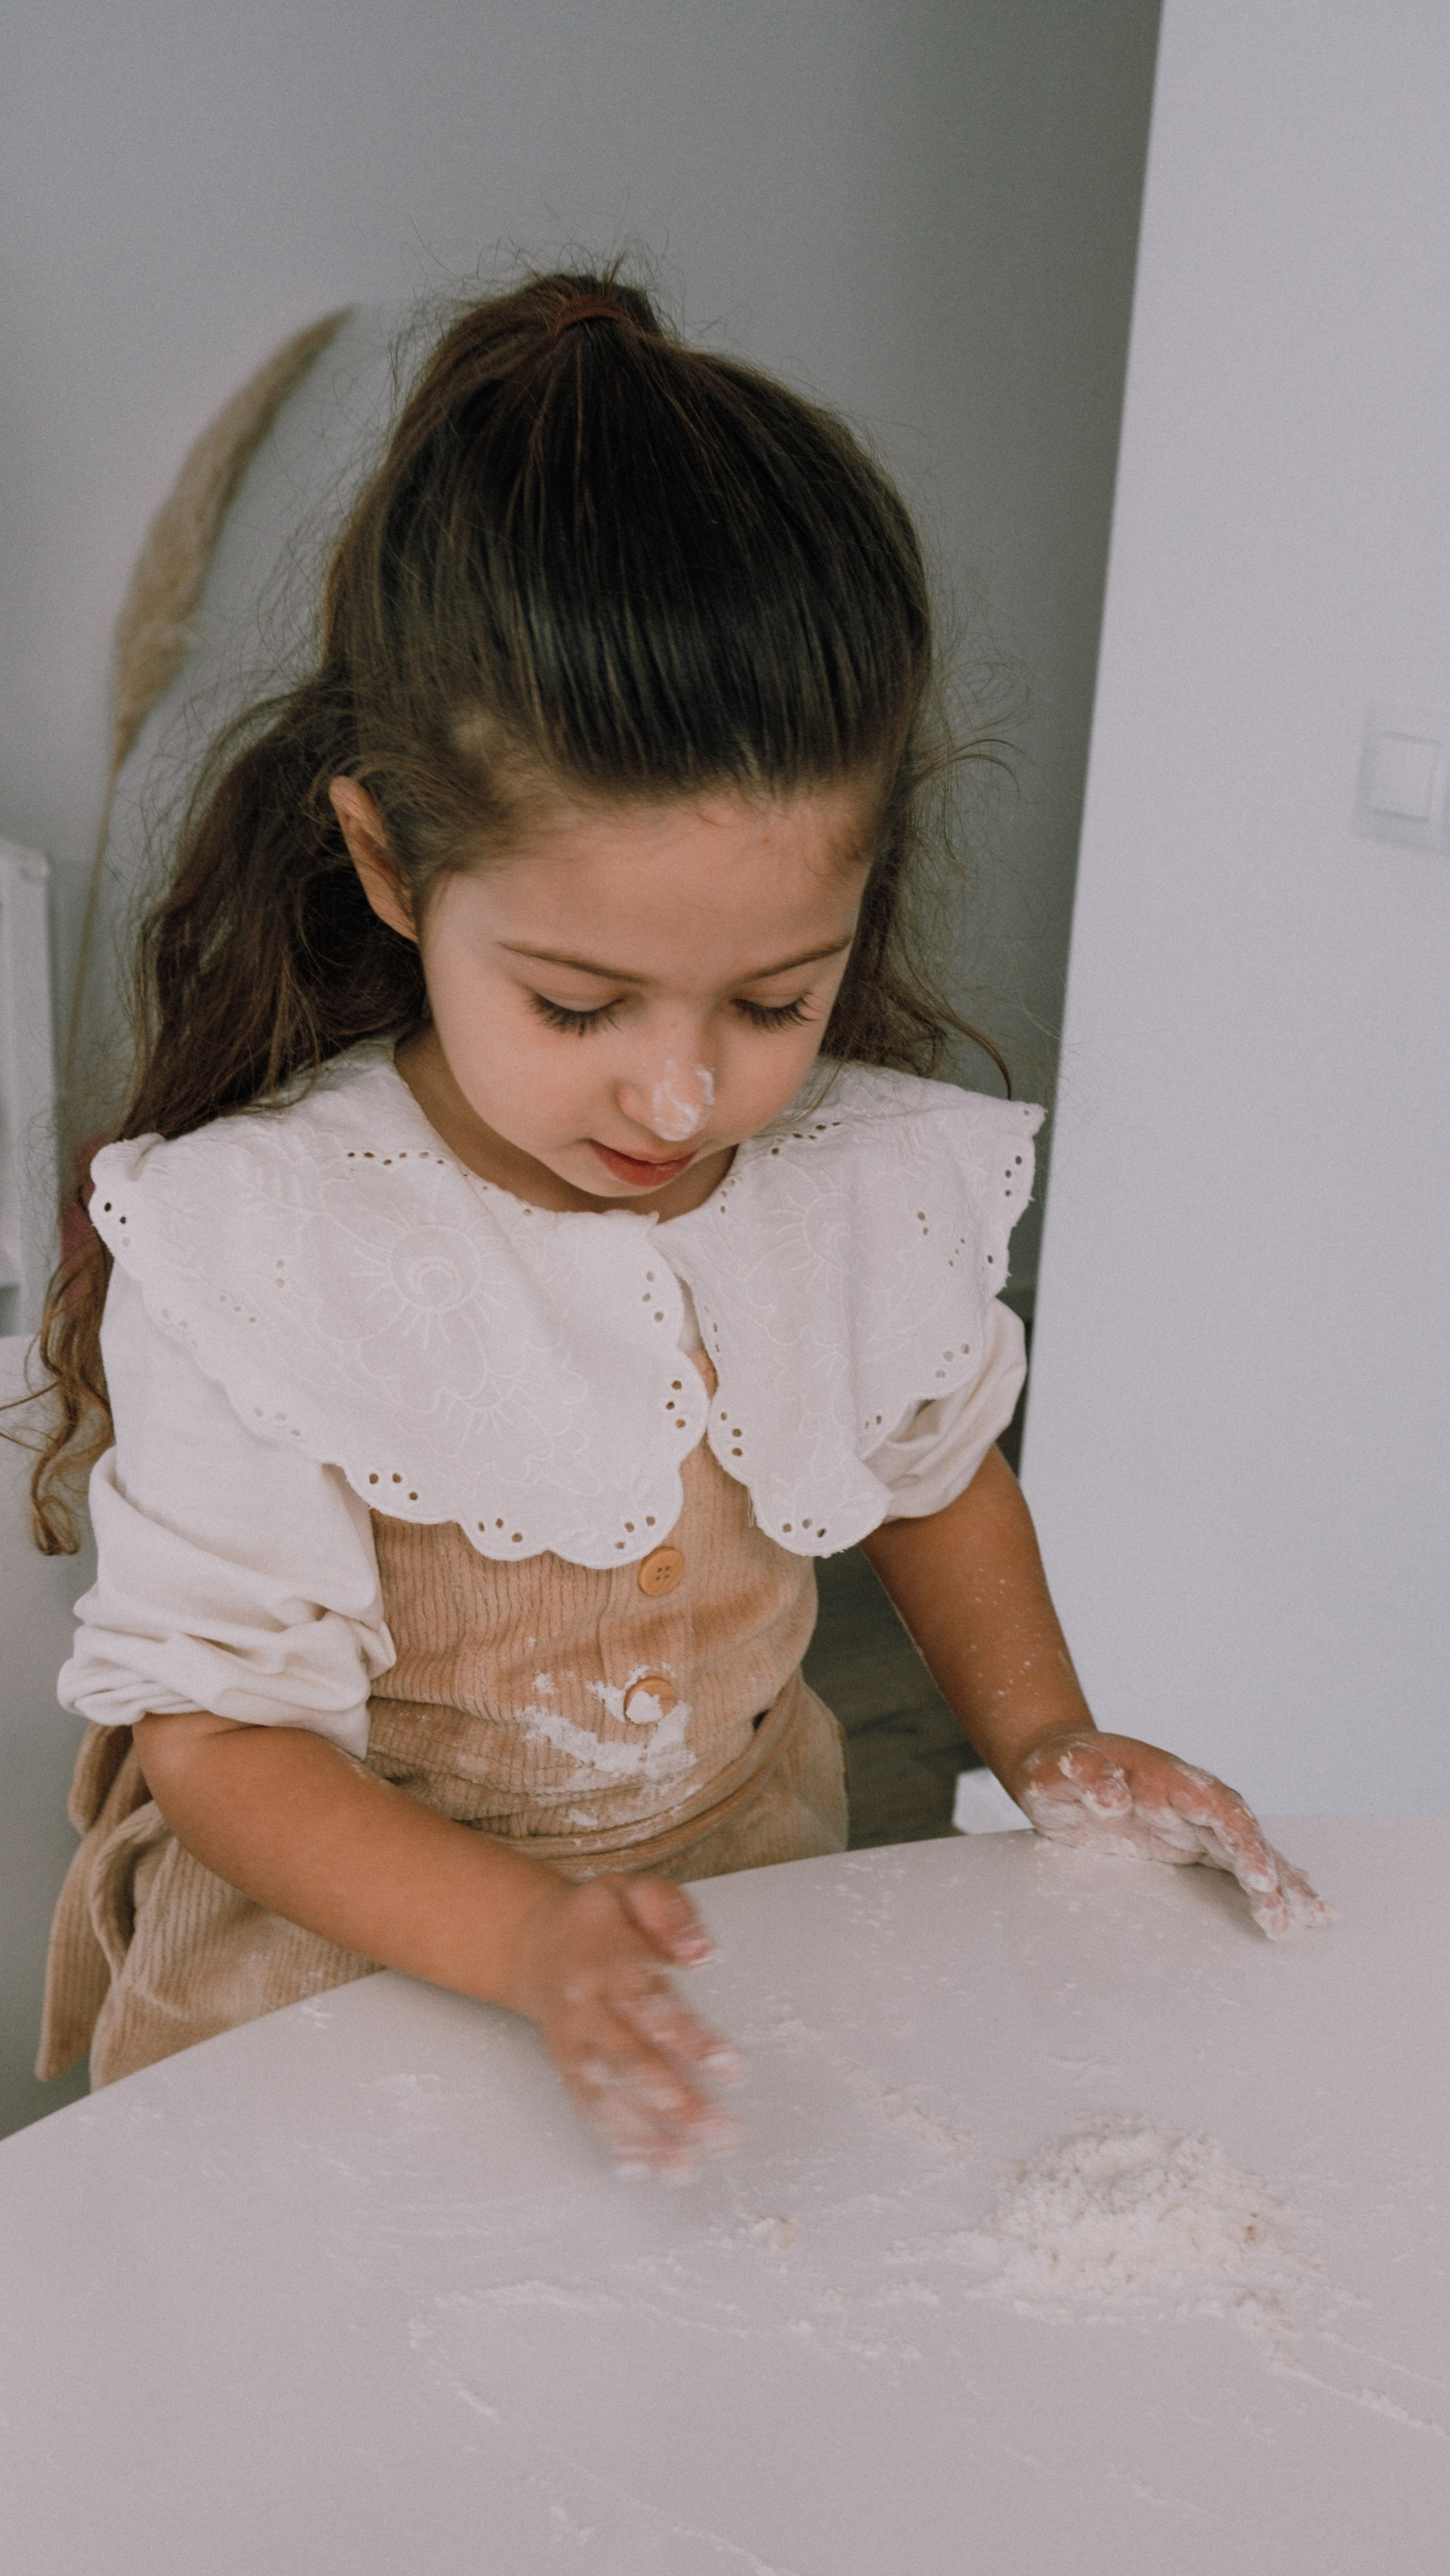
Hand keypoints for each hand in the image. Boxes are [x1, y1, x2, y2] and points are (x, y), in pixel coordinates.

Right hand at [509, 1873, 744, 2179]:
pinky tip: (644, 2166)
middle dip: (677, 2100)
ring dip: (647, 2131)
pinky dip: (613, 2137)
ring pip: (608, 2091)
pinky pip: (587, 2105)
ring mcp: (574, 2041)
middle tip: (722, 2132)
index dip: (691, 2038)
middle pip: (631, 2057)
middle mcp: (590, 2006)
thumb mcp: (633, 1889)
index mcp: (610, 1959)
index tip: (733, 2068)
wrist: (532, 1940)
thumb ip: (669, 1911)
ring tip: (687, 2165)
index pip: (652, 2002)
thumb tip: (702, 1953)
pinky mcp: (566, 2065)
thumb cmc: (600, 1917)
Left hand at [1008, 1730, 1331, 1940]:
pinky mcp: (1190, 1841)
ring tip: (1306, 1921)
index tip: (1260, 1878)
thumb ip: (1083, 1775)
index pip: (1217, 1808)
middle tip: (1289, 1918)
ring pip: (1249, 1850)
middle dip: (1271, 1874)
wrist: (1061, 1765)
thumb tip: (1113, 1796)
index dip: (1243, 1842)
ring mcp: (1193, 1820)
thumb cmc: (1057, 1767)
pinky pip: (1236, 1861)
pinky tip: (1292, 1904)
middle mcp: (1190, 1799)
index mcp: (1165, 1779)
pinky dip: (1267, 1882)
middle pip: (1244, 1834)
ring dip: (1278, 1884)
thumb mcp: (1055, 1768)